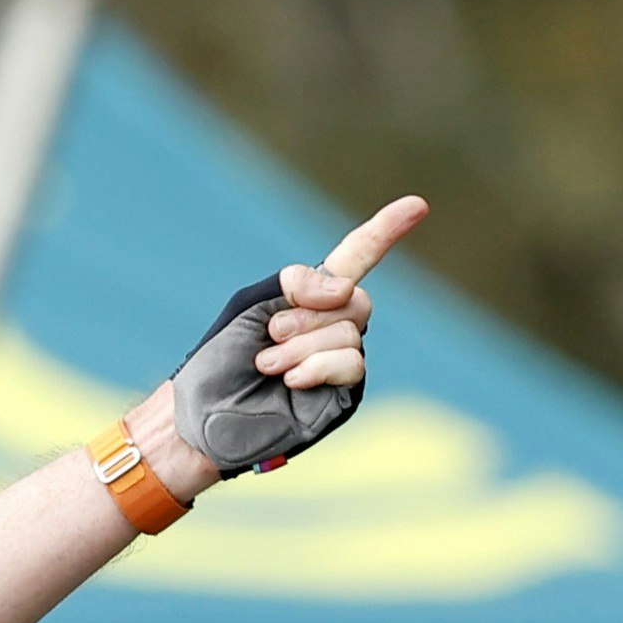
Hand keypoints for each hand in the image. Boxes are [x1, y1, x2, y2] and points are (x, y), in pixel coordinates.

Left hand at [146, 193, 427, 490]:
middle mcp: (331, 325)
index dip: (384, 232)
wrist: (204, 416)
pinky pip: (352, 363)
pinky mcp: (343, 392)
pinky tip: (291, 380)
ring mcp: (340, 358)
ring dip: (302, 346)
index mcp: (308, 297)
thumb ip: (295, 283)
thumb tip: (346, 288)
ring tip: (267, 364)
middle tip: (271, 334)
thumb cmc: (218, 361)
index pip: (355, 257)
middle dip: (309, 314)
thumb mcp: (251, 304)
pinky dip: (319, 366)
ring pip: (350, 332)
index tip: (418, 206)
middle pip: (355, 299)